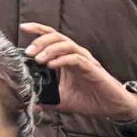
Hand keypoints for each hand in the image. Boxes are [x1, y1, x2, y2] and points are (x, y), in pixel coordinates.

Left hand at [19, 22, 136, 122]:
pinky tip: (51, 65)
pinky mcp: (91, 68)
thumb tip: (34, 104)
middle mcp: (75, 55)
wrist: (113, 107)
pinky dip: (61, 60)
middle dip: (40, 41)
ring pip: (65, 44)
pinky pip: (75, 58)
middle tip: (29, 52)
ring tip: (38, 59)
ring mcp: (84, 60)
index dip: (37, 31)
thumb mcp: (63, 100)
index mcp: (67, 58)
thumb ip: (48, 99)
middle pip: (56, 37)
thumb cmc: (91, 100)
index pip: (51, 38)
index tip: (23, 28)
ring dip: (49, 49)